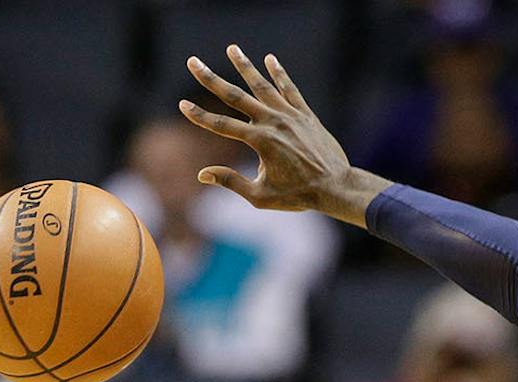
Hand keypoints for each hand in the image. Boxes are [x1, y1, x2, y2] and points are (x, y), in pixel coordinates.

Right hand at [181, 45, 389, 225]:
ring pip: (263, 86)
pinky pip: (290, 89)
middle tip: (193, 62)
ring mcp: (290, 116)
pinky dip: (279, 74)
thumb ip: (232, 182)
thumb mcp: (261, 196)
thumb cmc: (299, 196)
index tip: (182, 105)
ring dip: (245, 66)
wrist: (336, 187)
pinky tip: (270, 59)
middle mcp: (273, 123)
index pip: (222, 125)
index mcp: (260, 141)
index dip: (200, 116)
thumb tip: (202, 174)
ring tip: (232, 48)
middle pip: (236, 96)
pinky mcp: (305, 115)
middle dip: (211, 79)